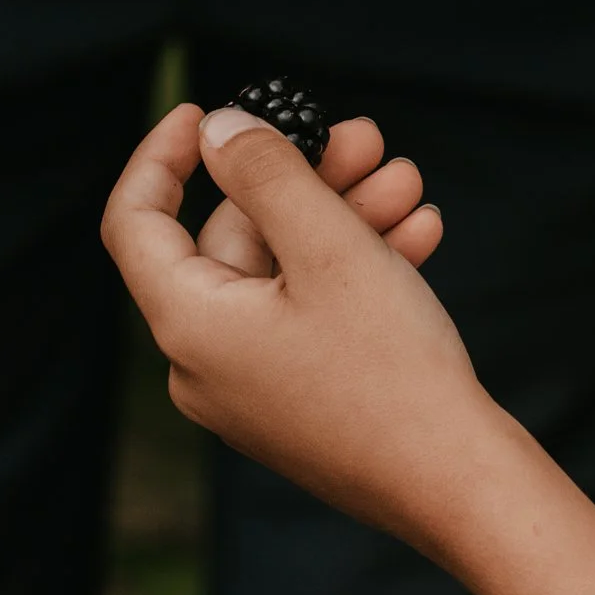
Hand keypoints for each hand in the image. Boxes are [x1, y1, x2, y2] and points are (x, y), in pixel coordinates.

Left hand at [103, 103, 507, 545]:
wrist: (457, 485)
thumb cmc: (391, 368)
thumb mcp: (329, 246)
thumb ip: (266, 173)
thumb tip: (216, 129)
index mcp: (187, 325)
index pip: (136, 221)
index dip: (162, 155)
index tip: (205, 109)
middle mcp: (202, 364)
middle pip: (233, 240)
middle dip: (304, 181)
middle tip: (367, 138)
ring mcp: (248, 390)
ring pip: (282, 274)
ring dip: (344, 218)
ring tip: (410, 183)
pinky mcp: (294, 404)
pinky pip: (307, 316)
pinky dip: (353, 271)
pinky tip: (418, 235)